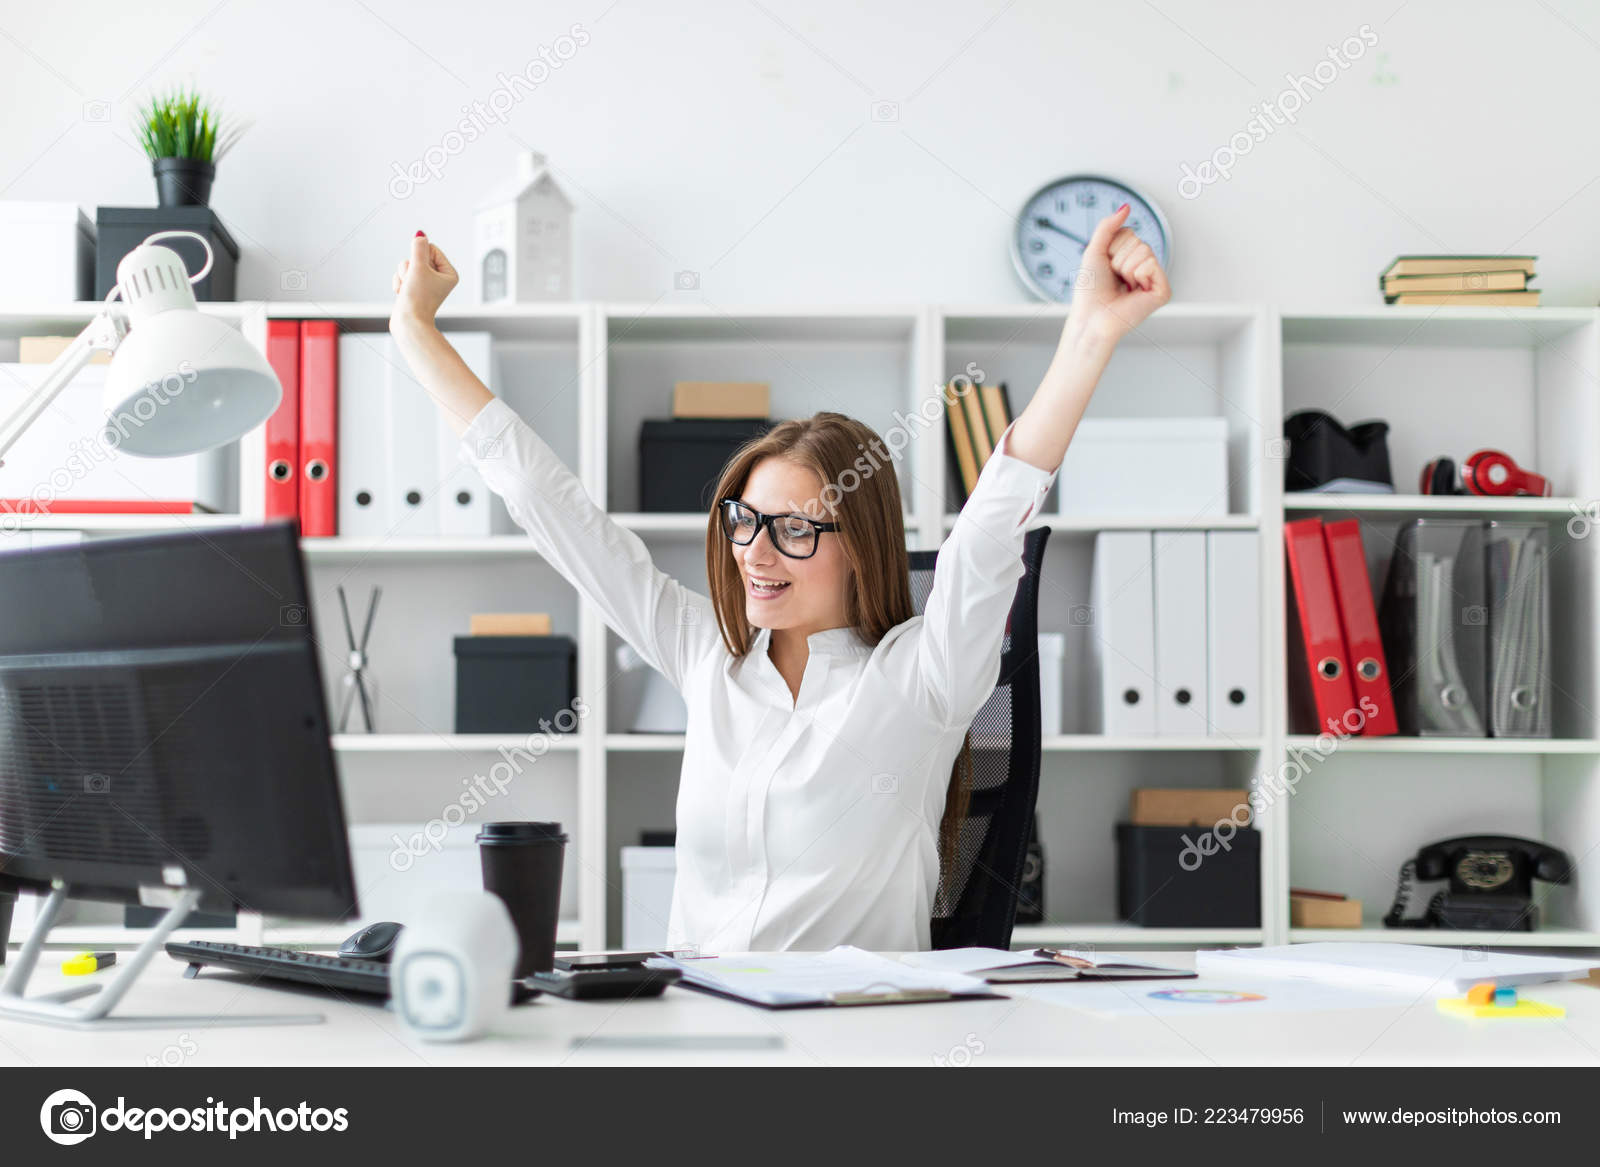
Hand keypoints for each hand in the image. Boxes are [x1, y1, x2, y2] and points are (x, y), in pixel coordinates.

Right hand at [390, 231, 458, 329]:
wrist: (408, 323)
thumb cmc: (417, 298)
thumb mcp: (418, 267)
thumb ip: (418, 247)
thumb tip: (420, 235)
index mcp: (449, 273)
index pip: (431, 248)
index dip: (421, 257)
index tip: (422, 273)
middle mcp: (440, 278)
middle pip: (418, 256)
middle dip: (410, 267)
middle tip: (413, 282)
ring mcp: (426, 283)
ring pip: (408, 264)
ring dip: (403, 275)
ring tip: (407, 289)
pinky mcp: (414, 288)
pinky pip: (402, 274)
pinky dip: (399, 282)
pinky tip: (402, 294)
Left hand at [1062, 204, 1170, 348]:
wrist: (1091, 317)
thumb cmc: (1090, 291)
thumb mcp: (1095, 251)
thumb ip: (1108, 226)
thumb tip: (1125, 207)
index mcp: (1130, 259)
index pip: (1128, 233)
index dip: (1111, 248)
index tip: (1106, 268)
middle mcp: (1145, 268)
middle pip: (1137, 240)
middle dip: (1118, 258)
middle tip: (1114, 279)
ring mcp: (1155, 279)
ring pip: (1144, 250)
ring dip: (1125, 268)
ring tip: (1122, 286)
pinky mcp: (1162, 291)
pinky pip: (1151, 264)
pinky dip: (1137, 275)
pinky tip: (1133, 292)